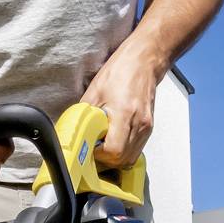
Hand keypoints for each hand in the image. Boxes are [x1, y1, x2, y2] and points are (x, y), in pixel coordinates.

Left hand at [79, 40, 161, 165]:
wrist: (144, 62)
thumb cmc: (121, 71)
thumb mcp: (94, 92)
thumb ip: (85, 115)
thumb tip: (75, 131)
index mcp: (124, 113)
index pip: (114, 151)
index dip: (99, 155)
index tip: (90, 149)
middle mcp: (139, 123)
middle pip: (123, 160)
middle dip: (105, 160)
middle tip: (93, 150)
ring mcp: (146, 127)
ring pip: (130, 159)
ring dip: (115, 159)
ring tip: (103, 147)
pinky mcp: (148, 127)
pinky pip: (136, 150)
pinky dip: (124, 152)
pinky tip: (114, 142)